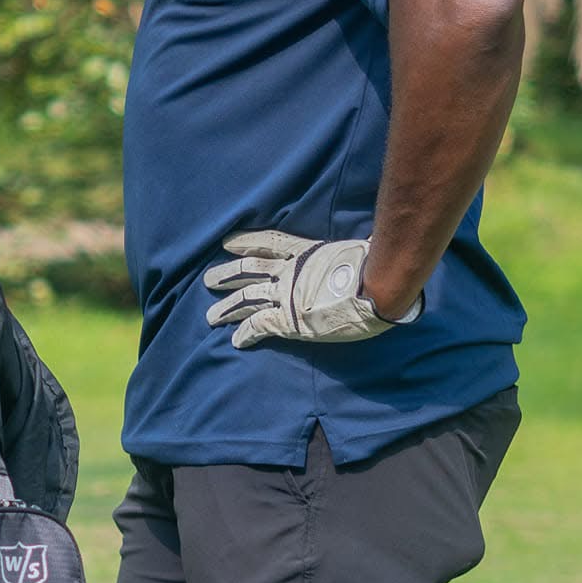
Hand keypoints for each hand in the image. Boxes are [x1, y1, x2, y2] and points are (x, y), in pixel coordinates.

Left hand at [204, 230, 422, 348]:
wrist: (373, 289)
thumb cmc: (373, 268)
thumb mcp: (359, 250)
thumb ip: (354, 249)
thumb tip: (370, 244)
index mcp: (306, 253)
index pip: (269, 242)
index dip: (247, 241)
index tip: (228, 242)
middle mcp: (289, 272)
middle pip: (249, 270)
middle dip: (227, 275)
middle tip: (208, 280)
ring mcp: (286, 295)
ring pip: (247, 298)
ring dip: (227, 307)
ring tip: (210, 316)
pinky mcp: (287, 319)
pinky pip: (259, 325)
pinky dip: (246, 332)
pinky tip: (235, 340)